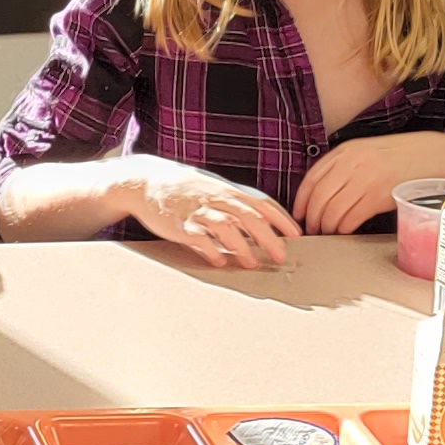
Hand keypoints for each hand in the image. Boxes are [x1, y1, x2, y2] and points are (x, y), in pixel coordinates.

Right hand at [125, 159, 298, 267]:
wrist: (147, 182)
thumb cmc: (185, 190)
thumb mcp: (214, 192)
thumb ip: (236, 207)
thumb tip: (261, 227)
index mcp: (228, 192)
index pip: (262, 204)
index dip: (281, 220)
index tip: (297, 235)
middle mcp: (216, 199)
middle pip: (249, 217)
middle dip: (268, 237)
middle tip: (281, 255)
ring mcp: (198, 211)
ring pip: (225, 226)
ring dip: (241, 245)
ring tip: (251, 263)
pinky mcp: (179, 223)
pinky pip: (198, 237)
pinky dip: (210, 249)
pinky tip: (218, 261)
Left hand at [292, 133, 444, 237]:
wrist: (434, 156)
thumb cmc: (402, 157)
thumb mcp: (368, 152)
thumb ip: (346, 166)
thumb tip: (324, 192)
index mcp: (346, 151)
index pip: (312, 178)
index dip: (301, 200)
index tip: (298, 214)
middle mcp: (352, 163)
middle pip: (319, 198)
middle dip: (312, 218)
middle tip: (312, 230)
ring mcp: (365, 179)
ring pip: (332, 211)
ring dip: (327, 227)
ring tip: (328, 233)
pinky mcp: (378, 196)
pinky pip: (350, 218)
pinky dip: (343, 229)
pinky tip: (345, 232)